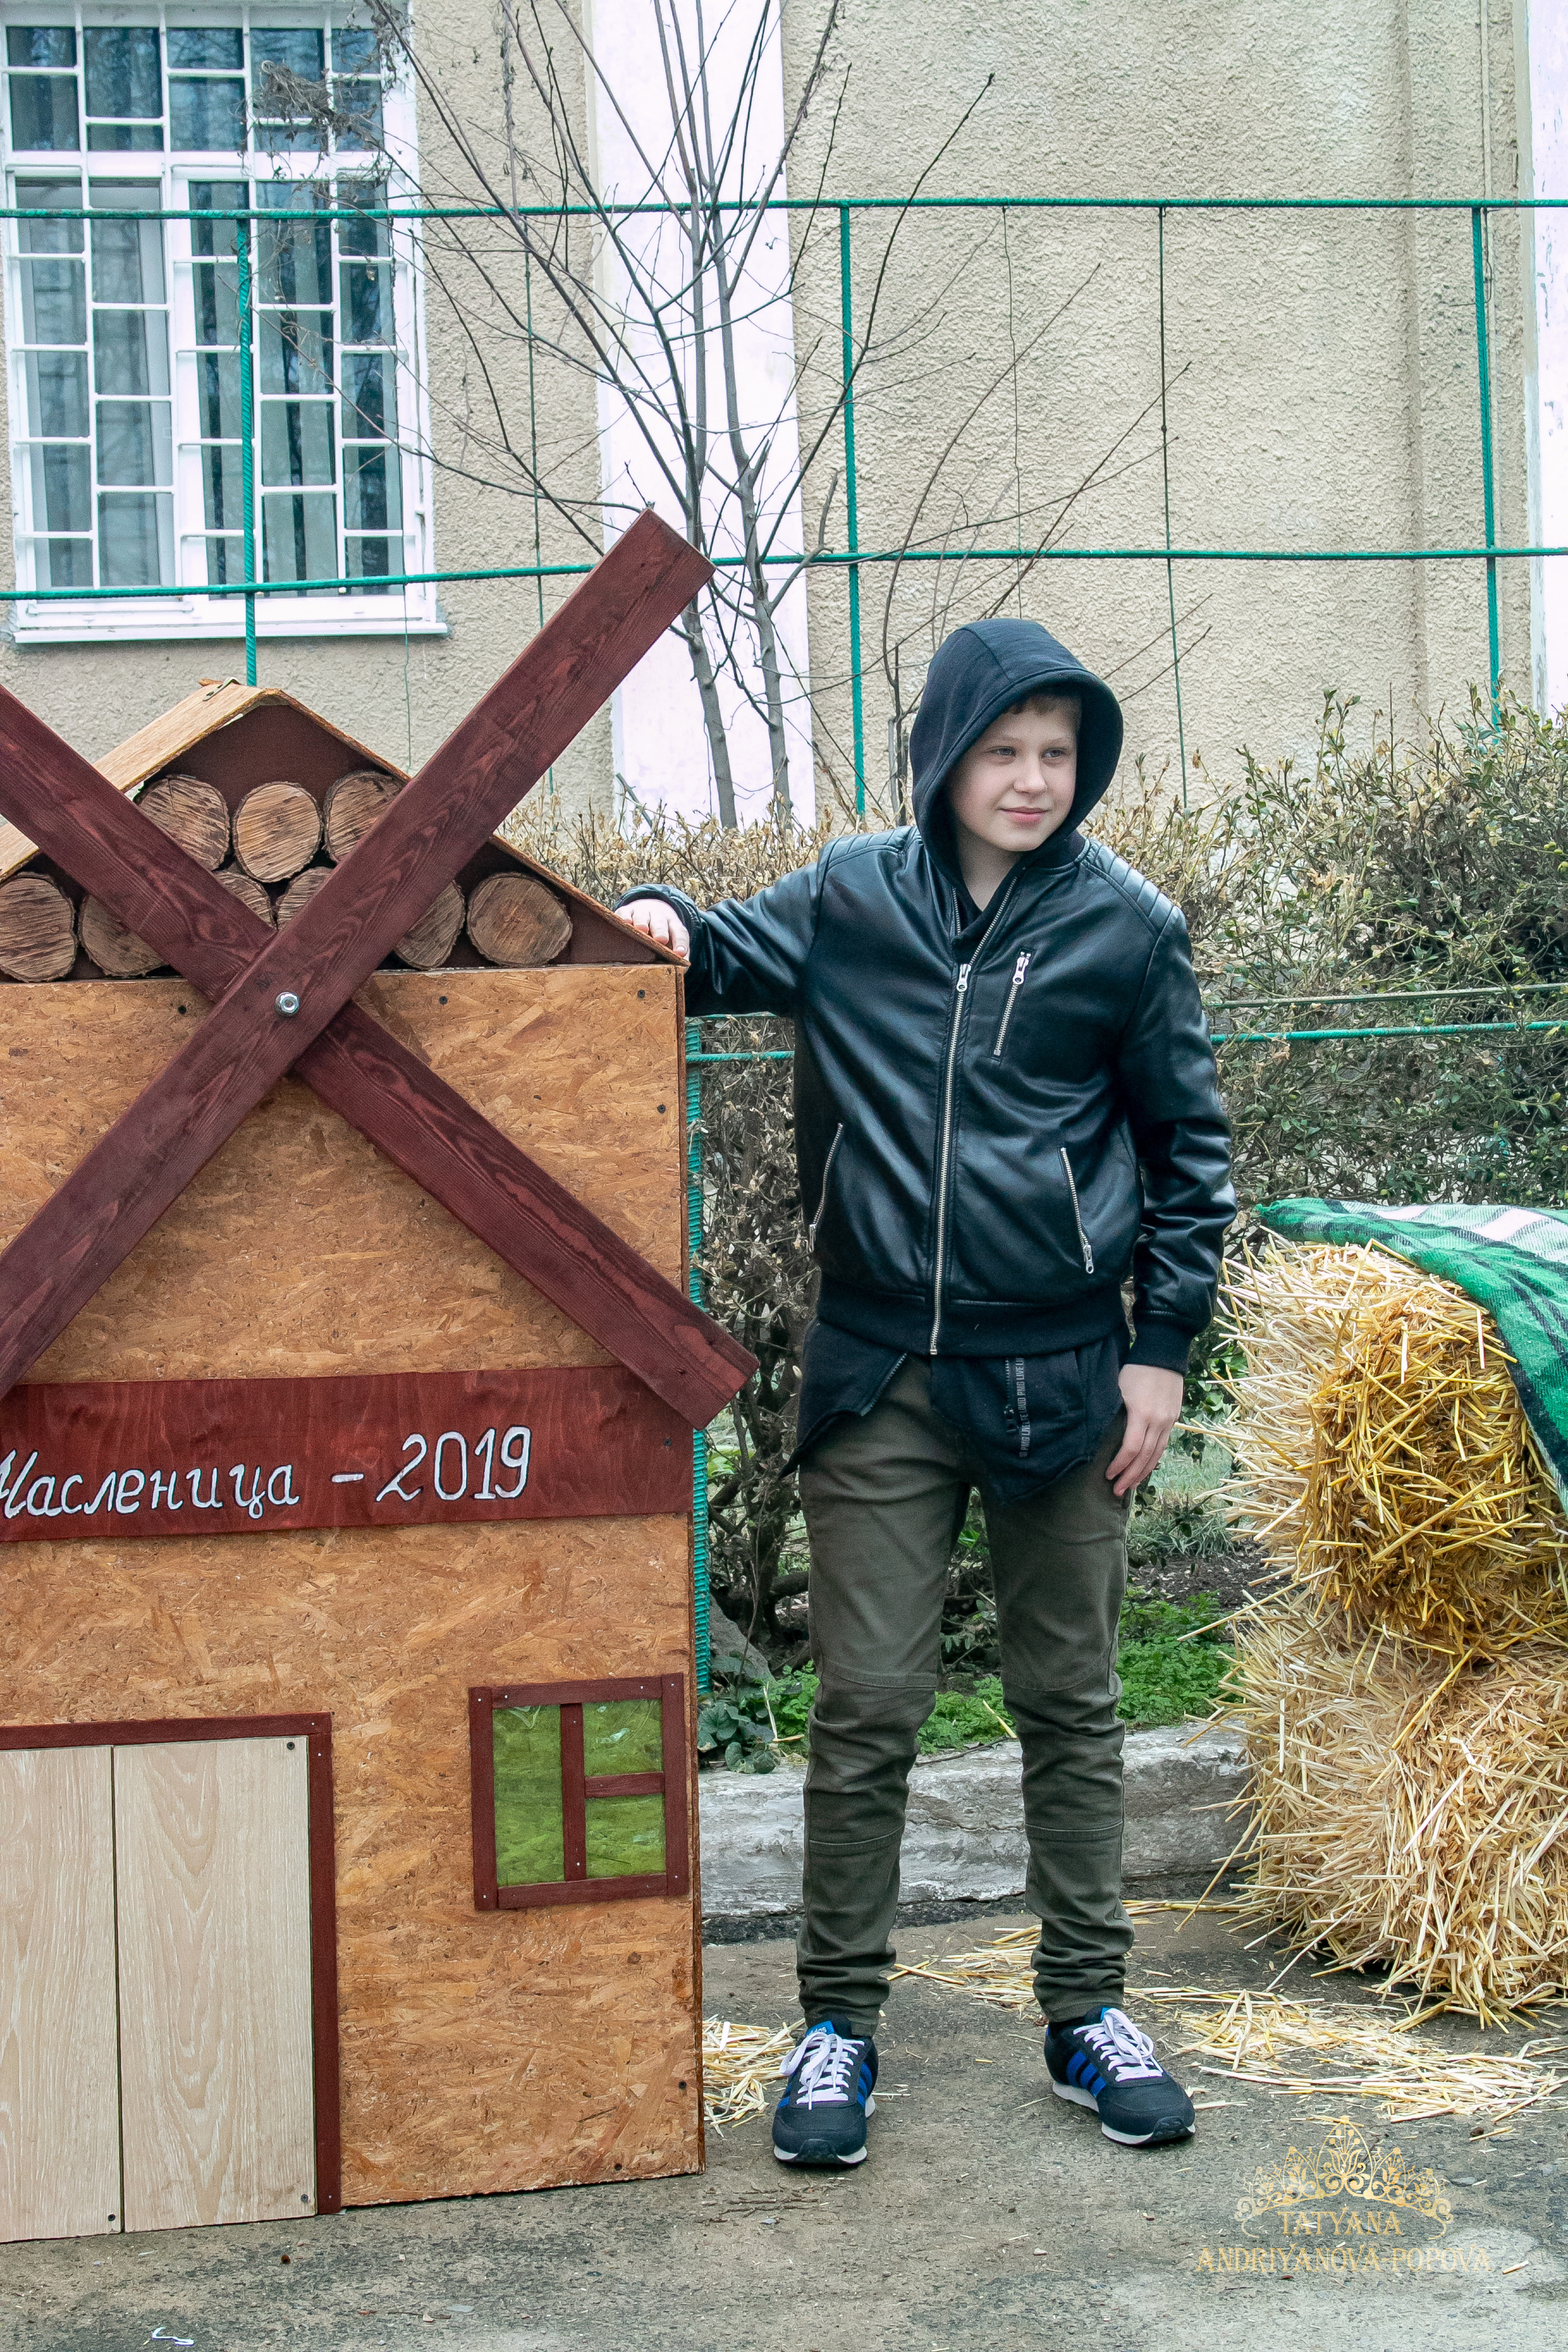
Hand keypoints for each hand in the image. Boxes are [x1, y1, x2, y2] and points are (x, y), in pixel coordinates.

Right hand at [619, 898, 689, 959]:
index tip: (680, 954)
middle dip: (661, 931)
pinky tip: (625, 922)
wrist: (650, 908)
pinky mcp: (627, 911)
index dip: (680, 943)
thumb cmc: (660, 933)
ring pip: (643, 916)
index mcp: (673, 924)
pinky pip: (625, 912)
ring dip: (642, 922)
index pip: (679, 933)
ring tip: (641, 930)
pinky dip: (625, 916)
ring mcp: (642, 912)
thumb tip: (679, 971)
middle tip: (661, 939)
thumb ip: (676, 956)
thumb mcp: (672, 942)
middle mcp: (658, 916)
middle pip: (660, 923)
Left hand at [1106, 1363, 1183, 1497]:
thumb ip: (1114, 1412)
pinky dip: (1154, 1459)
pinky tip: (1146, 1467)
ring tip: (1131, 1485)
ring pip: (1157, 1454)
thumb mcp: (1119, 1388)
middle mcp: (1159, 1420)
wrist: (1163, 1352)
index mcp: (1142, 1413)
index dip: (1119, 1464)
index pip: (1131, 1448)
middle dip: (1131, 1476)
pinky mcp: (1173, 1418)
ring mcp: (1169, 1420)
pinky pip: (1163, 1444)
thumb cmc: (1135, 1367)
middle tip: (1117, 1491)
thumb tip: (1102, 1433)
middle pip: (1145, 1457)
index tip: (1108, 1475)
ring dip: (1143, 1472)